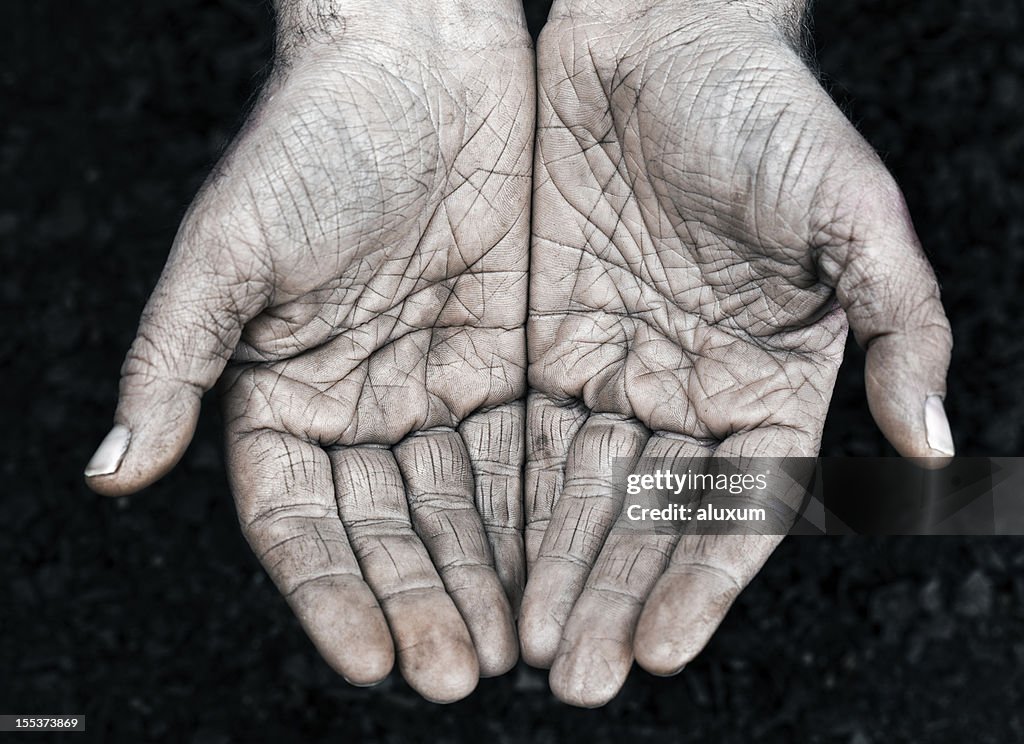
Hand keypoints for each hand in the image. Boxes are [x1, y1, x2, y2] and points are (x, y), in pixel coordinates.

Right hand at [85, 0, 532, 701]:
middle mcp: (362, 402)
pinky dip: (536, 513)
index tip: (368, 657)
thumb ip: (177, 360)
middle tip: (457, 673)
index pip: (300, 520)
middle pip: (389, 528)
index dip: (328, 591)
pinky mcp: (509, 360)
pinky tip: (557, 570)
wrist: (418, 55)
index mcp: (282, 392)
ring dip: (485, 579)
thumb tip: (112, 468)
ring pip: (461, 505)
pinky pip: (524, 450)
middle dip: (421, 602)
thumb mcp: (234, 247)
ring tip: (514, 649)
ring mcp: (438, 386)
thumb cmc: (312, 133)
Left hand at [522, 0, 952, 705]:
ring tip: (526, 648)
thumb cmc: (767, 108)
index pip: (738, 507)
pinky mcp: (547, 342)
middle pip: (652, 518)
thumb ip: (897, 323)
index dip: (702, 579)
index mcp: (773, 378)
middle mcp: (693, 389)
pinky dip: (513, 503)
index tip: (656, 645)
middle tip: (575, 677)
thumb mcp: (851, 208)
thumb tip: (930, 443)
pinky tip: (491, 564)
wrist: (660, 33)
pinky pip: (527, 437)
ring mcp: (617, 370)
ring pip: (584, 493)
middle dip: (614, 597)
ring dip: (558, 572)